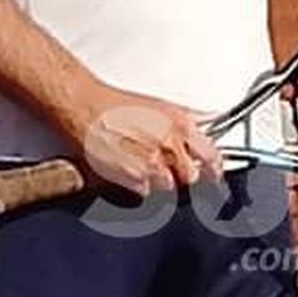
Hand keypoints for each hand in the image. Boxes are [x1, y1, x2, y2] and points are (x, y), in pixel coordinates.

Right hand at [74, 84, 224, 196]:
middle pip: (190, 178)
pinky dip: (139, 186)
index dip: (214, 169)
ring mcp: (150, 165)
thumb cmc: (115, 104)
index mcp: (181, 126)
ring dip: (160, 181)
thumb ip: (190, 118)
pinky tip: (129, 168)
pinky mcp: (130, 178)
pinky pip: (144, 192)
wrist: (83, 106)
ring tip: (143, 164)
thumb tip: (211, 121)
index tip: (213, 173)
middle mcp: (168, 146)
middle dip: (183, 175)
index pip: (212, 158)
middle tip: (170, 167)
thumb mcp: (161, 105)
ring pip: (168, 188)